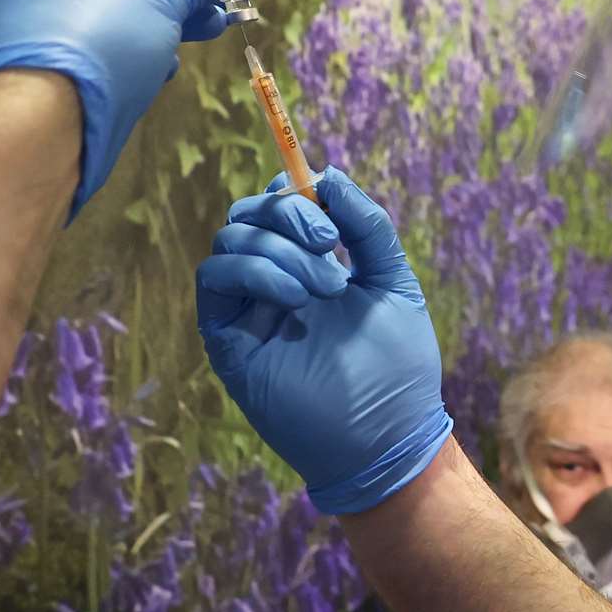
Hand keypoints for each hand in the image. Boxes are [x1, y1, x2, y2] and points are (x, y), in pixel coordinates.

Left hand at [0, 0, 266, 213]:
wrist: (38, 129)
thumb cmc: (95, 38)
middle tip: (220, 1)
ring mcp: (21, 27)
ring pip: (106, 12)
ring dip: (161, 21)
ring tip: (204, 32)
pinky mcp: (31, 71)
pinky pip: (89, 48)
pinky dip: (129, 51)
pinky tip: (161, 68)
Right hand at [196, 167, 453, 513]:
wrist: (388, 435)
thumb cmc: (397, 365)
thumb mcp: (392, 281)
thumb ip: (367, 227)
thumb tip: (330, 176)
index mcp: (310, 265)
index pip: (277, 207)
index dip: (292, 191)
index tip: (322, 198)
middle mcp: (273, 282)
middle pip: (248, 216)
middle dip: (289, 215)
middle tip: (331, 243)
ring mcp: (249, 310)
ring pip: (231, 241)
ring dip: (279, 249)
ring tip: (326, 286)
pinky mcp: (228, 340)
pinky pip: (214, 281)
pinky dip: (253, 271)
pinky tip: (295, 298)